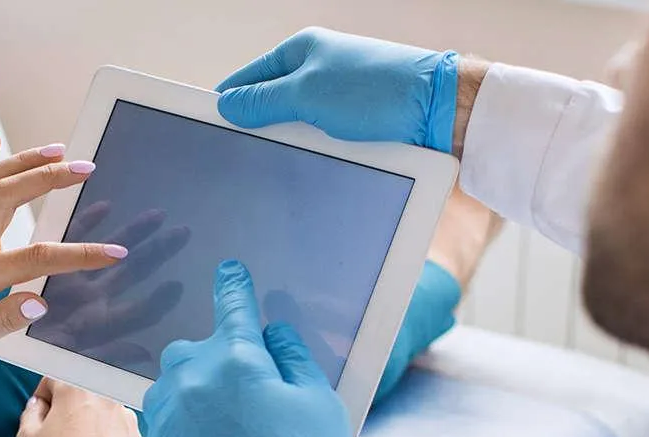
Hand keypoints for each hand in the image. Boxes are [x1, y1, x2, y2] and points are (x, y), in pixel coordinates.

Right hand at [16, 378, 142, 436]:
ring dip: (92, 418)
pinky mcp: (135, 435)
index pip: (54, 379)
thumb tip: (39, 404)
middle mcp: (104, 396)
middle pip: (82, 393)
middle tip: (61, 428)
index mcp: (75, 389)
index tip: (42, 410)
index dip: (44, 395)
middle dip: (70, 406)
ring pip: (102, 408)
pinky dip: (109, 433)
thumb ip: (31, 411)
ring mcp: (123, 415)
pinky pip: (119, 426)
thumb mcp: (27, 436)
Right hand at [30, 202, 191, 351]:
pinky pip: (72, 239)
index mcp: (98, 326)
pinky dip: (88, 223)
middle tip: (182, 232)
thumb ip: (107, 355)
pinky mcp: (50, 267)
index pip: (138, 311)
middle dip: (158, 253)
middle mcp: (91, 302)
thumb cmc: (32, 359)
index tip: (178, 284)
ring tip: (156, 215)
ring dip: (133, 233)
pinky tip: (105, 207)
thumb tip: (145, 354)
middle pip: (132, 274)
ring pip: (109, 251)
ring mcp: (74, 282)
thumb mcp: (68, 359)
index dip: (160, 301)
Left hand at [139, 260, 352, 436]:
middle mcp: (190, 379)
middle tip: (249, 399)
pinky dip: (186, 433)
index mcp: (237, 360)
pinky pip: (167, 426)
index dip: (235, 286)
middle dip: (219, 363)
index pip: (234, 305)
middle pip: (197, 351)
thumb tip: (275, 334)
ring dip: (198, 399)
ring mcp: (165, 416)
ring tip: (232, 436)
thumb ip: (294, 358)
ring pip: (177, 389)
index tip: (230, 272)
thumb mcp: (318, 405)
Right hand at [217, 27, 470, 153]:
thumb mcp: (308, 93)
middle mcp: (318, 71)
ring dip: (287, 148)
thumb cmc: (380, 91)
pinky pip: (320, 142)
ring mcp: (338, 99)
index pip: (246, 78)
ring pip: (295, 128)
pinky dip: (312, 156)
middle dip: (255, 131)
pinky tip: (304, 174)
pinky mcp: (357, 125)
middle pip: (269, 105)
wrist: (442, 111)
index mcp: (301, 50)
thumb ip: (263, 100)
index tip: (206, 132)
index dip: (226, 104)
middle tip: (235, 162)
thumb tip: (226, 107)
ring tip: (269, 173)